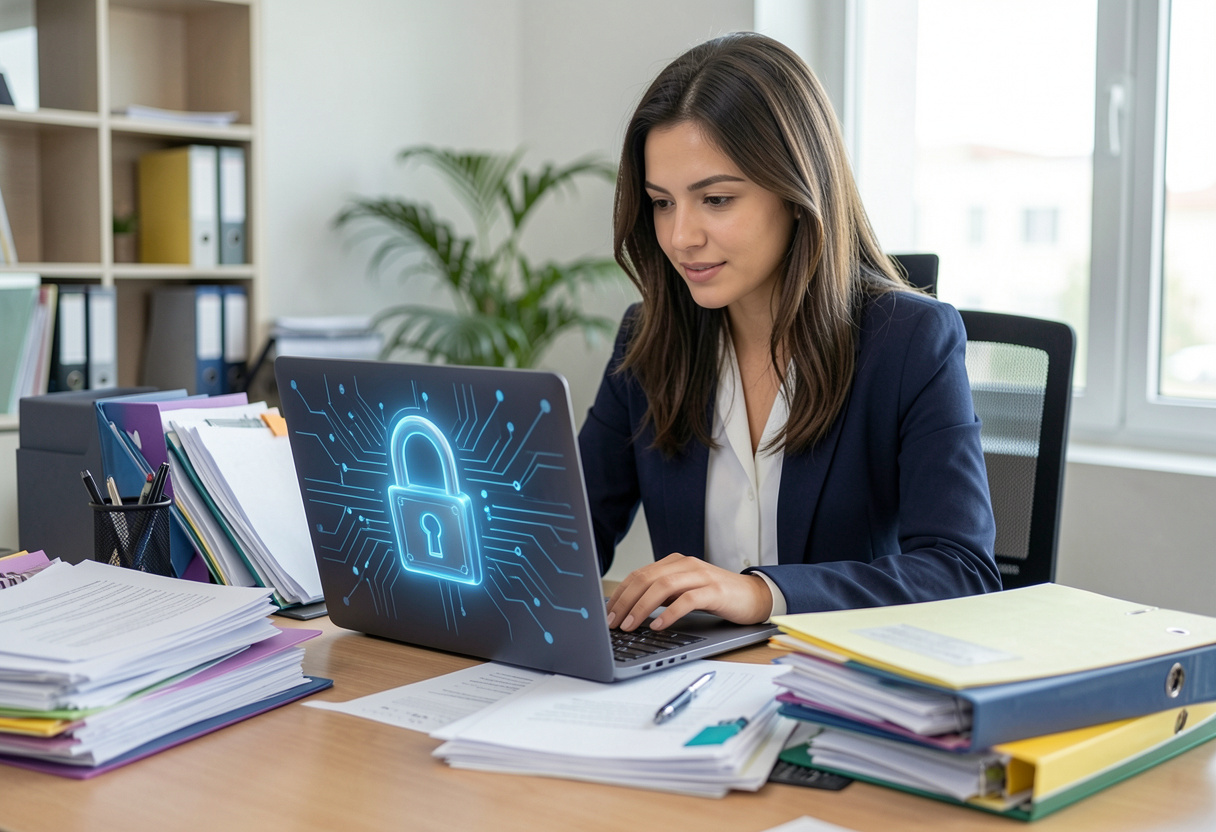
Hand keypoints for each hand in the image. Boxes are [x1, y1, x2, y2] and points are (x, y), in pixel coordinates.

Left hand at [605, 553, 772, 630]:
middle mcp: (685, 564)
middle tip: (613, 622)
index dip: (620, 594)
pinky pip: (687, 600)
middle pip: (646, 578)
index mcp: (674, 562)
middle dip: (625, 601)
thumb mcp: (683, 592)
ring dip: (642, 607)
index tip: (607, 613)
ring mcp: (700, 576)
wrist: (753, 596)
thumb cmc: (715, 596)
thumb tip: (630, 610)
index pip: (639, 574)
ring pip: (663, 586)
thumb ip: (661, 595)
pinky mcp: (714, 591)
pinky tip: (658, 626)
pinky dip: (670, 614)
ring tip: (630, 625)